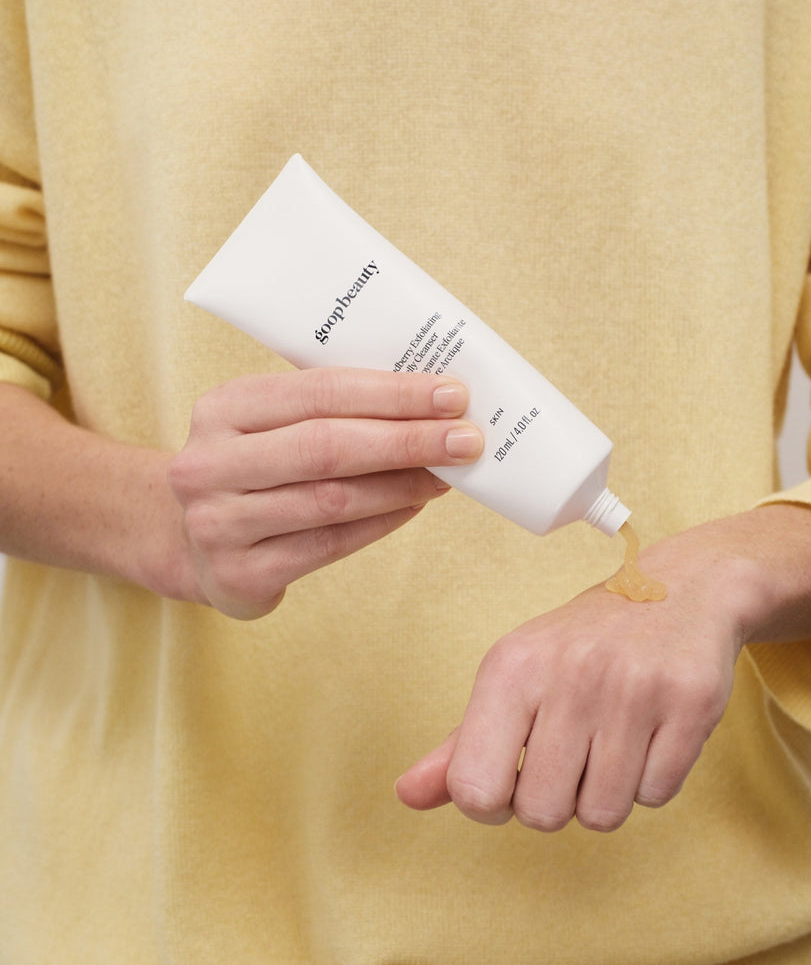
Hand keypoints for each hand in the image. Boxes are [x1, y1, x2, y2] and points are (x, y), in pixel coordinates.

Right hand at [166, 367, 482, 618]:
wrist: (191, 540)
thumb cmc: (254, 466)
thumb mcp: (268, 422)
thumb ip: (329, 406)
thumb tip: (427, 399)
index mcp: (222, 408)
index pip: (320, 391)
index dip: (392, 393)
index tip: (451, 395)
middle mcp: (209, 464)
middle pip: (327, 446)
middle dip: (407, 439)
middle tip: (466, 438)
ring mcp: (219, 523)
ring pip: (333, 500)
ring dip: (403, 485)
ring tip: (447, 473)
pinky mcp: (241, 574)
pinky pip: (330, 544)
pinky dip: (382, 522)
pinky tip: (414, 505)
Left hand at [395, 505, 810, 831]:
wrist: (681, 588)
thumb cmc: (584, 644)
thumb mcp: (515, 676)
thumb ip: (461, 743)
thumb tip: (406, 795)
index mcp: (511, 667)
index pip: (474, 789)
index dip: (495, 800)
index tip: (516, 773)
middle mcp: (570, 673)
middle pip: (542, 814)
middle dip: (559, 798)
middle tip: (575, 751)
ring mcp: (634, 688)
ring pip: (604, 814)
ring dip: (608, 792)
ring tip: (614, 738)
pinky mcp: (691, 702)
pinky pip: (657, 796)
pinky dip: (653, 778)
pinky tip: (652, 732)